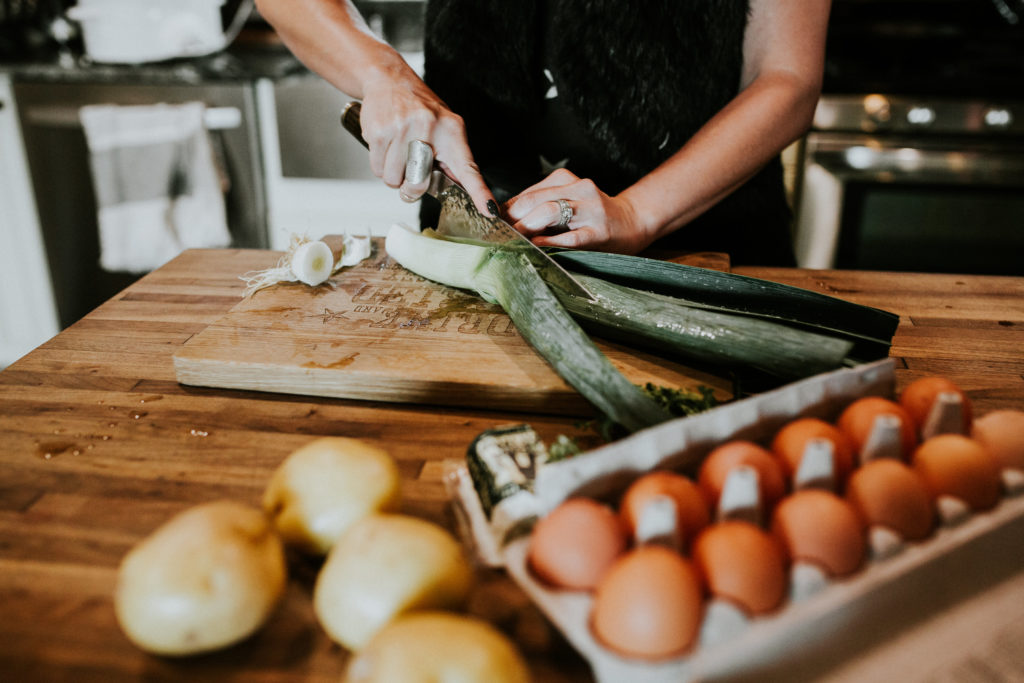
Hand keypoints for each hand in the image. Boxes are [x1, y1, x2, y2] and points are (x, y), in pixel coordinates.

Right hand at [358, 76, 494, 213]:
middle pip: (418, 183)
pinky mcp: (380, 131)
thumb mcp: (444, 127)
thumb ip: (451, 158)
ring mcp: (402, 129)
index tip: (490, 211)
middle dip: (411, 186)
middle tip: (410, 170)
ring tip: (397, 151)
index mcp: (452, 130)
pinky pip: (378, 169)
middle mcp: (429, 128)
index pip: (468, 168)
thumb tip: (458, 188)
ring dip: (393, 174)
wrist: (389, 79)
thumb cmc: (419, 108)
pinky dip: (380, 164)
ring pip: (394, 179)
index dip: (480, 193)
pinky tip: (386, 145)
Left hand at [505, 169, 654, 253]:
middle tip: (496, 236)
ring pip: (550, 211)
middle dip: (512, 220)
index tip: (491, 226)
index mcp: (566, 179)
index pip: (527, 194)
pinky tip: (537, 246)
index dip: (506, 211)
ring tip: (513, 241)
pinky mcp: (599, 231)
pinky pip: (571, 237)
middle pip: (535, 201)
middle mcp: (579, 188)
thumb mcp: (567, 202)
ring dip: (527, 227)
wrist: (633, 222)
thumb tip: (503, 220)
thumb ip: (539, 207)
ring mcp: (590, 209)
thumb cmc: (592, 216)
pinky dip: (551, 241)